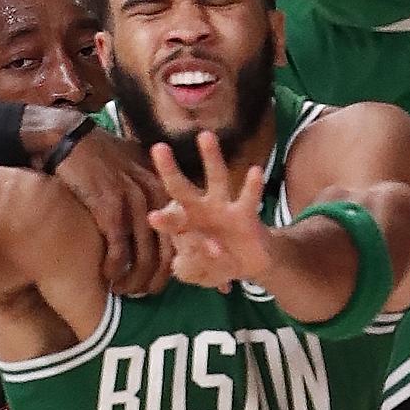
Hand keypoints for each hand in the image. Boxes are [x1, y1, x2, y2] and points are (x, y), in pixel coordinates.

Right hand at [55, 126, 171, 295]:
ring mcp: (134, 202)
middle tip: (147, 293)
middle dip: (159, 278)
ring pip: (144, 256)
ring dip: (134, 280)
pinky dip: (114, 268)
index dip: (187, 258)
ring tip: (124, 291)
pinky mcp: (110, 207)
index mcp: (164, 188)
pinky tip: (107, 276)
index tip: (185, 277)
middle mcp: (155, 196)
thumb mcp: (134, 167)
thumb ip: (148, 190)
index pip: (184, 231)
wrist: (71, 140)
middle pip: (167, 250)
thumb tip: (155, 217)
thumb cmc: (101, 156)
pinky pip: (119, 249)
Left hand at [147, 132, 270, 291]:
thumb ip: (187, 268)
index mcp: (181, 224)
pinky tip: (256, 171)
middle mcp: (199, 210)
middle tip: (158, 148)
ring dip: (211, 157)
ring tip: (205, 137)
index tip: (154, 217)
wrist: (246, 265)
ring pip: (217, 178)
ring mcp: (223, 208)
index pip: (169, 219)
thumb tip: (186, 257)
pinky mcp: (246, 213)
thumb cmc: (212, 263)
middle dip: (169, 169)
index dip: (163, 220)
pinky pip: (249, 198)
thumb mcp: (195, 273)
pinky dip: (252, 186)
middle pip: (181, 187)